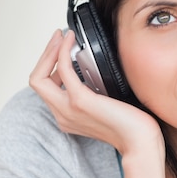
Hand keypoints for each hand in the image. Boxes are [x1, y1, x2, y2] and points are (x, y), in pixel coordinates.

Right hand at [29, 30, 168, 177]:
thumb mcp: (105, 105)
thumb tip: (91, 69)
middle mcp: (62, 115)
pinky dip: (63, 51)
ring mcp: (68, 109)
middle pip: (36, 81)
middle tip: (58, 36)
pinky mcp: (80, 101)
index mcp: (67, 116)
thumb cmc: (131, 125)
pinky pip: (62, 70)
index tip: (61, 49)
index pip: (45, 88)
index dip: (49, 66)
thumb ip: (93, 91)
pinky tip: (70, 40)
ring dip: (49, 51)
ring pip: (40, 77)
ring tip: (62, 36)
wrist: (140, 141)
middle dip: (45, 55)